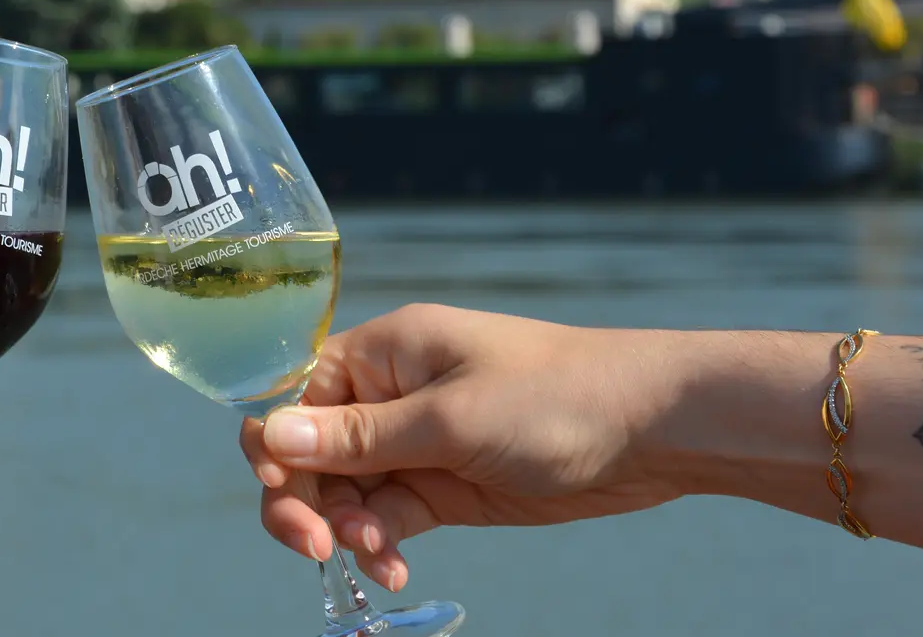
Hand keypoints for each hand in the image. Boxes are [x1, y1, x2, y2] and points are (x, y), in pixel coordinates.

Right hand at [240, 305, 682, 590]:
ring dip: (347, 529)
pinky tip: (396, 570)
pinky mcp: (444, 485)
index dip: (272, 440)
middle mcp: (389, 394)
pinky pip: (386, 519)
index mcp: (382, 353)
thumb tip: (269, 433)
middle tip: (315, 548)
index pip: (293, 392)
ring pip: (345, 491)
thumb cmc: (556, 398)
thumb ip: (360, 438)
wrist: (653, 429)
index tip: (281, 487)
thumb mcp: (451, 420)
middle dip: (302, 498)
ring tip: (381, 557)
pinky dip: (381, 546)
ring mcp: (417, 442)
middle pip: (309, 449)